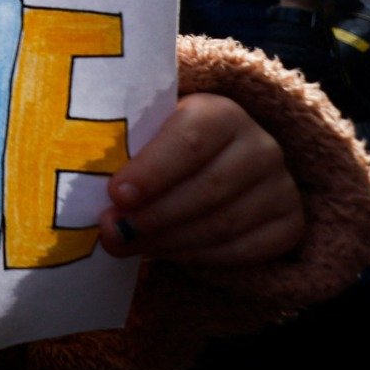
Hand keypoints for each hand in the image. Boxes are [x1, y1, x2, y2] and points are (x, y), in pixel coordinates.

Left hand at [99, 93, 303, 265]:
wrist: (216, 160)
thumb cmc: (164, 142)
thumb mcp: (147, 130)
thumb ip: (125, 146)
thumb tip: (79, 178)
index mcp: (221, 112)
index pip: (189, 140)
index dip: (152, 171)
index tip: (116, 195)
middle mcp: (261, 146)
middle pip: (207, 188)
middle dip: (154, 216)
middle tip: (112, 233)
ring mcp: (281, 185)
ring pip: (224, 223)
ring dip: (170, 241)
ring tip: (129, 245)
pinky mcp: (289, 223)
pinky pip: (245, 250)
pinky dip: (200, 257)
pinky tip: (167, 254)